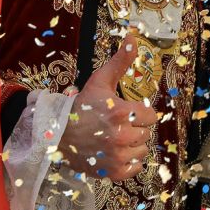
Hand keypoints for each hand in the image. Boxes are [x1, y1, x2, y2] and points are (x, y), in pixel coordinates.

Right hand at [59, 37, 154, 181]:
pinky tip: (116, 153)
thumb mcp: (101, 80)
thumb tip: (133, 37)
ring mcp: (116, 156)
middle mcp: (121, 136)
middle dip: (135, 128)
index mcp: (121, 112)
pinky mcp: (112, 172)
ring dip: (132, 145)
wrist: (58, 133)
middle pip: (146, 133)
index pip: (151, 116)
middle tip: (116, 126)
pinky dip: (128, 163)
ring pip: (142, 150)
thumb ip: (121, 60)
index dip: (139, 113)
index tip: (125, 112)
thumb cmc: (82, 105)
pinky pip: (135, 168)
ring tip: (115, 139)